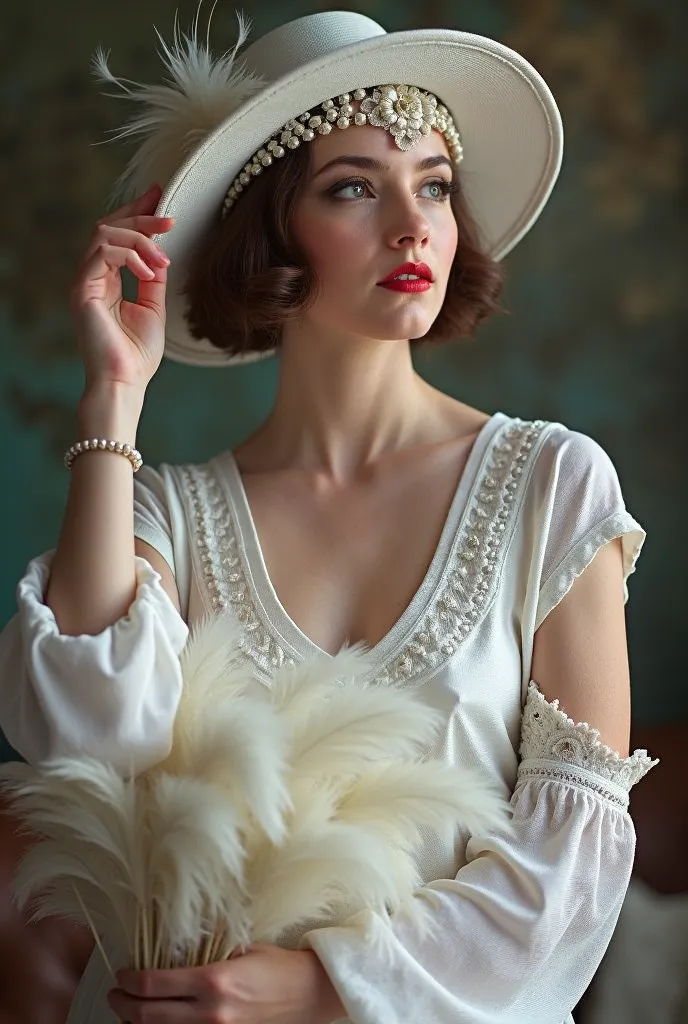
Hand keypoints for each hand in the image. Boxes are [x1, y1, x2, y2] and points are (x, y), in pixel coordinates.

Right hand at [69, 183, 174, 392]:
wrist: (125, 381)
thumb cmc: (137, 355)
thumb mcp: (153, 308)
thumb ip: (153, 280)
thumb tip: (161, 253)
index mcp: (107, 281)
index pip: (117, 236)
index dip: (137, 212)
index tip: (160, 196)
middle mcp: (91, 277)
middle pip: (109, 226)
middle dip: (141, 217)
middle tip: (170, 218)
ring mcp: (84, 282)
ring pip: (105, 233)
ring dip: (140, 239)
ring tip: (163, 260)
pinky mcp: (82, 290)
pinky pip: (102, 252)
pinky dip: (130, 255)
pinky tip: (149, 270)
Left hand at [107, 942, 346, 1023]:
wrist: (308, 995)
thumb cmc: (278, 966)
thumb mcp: (241, 948)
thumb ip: (208, 952)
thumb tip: (176, 948)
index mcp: (213, 981)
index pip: (155, 985)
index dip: (130, 981)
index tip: (122, 974)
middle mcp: (210, 1012)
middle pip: (149, 1016)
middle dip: (124, 1006)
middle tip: (115, 995)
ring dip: (140, 1023)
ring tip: (130, 1011)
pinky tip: (159, 1021)